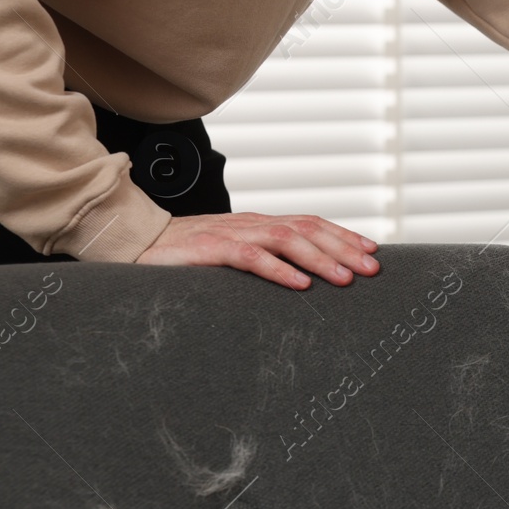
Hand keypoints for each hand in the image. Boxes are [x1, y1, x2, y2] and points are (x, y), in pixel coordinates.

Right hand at [135, 212, 379, 289]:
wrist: (135, 243)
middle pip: (308, 229)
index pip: (311, 223)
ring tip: (346, 279)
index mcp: (260, 224)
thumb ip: (264, 257)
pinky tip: (300, 285)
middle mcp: (252, 224)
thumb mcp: (233, 253)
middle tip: (372, 268)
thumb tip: (303, 276)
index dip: (344, 236)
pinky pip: (250, 257)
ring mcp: (231, 234)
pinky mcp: (209, 250)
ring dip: (320, 259)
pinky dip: (278, 271)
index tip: (373, 251)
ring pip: (287, 239)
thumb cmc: (186, 253)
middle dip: (344, 248)